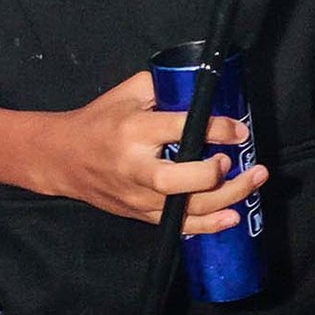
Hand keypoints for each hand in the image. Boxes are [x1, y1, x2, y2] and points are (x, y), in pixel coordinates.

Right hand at [33, 72, 267, 229]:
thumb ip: (162, 88)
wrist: (62, 158)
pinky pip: (179, 224)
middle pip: (178, 180)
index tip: (238, 129)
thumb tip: (201, 88)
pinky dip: (208, 225)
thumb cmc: (98, 121)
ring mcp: (138, 196)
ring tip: (253, 181)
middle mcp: (135, 167)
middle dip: (212, 174)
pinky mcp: (141, 214)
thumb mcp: (126, 94)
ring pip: (184, 207)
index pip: (178, 129)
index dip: (214, 128)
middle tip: (234, 161)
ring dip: (225, 199)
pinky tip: (232, 217)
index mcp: (133, 131)